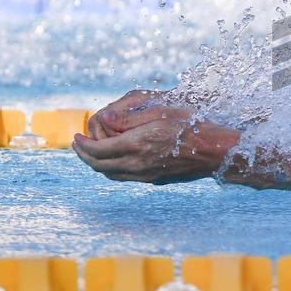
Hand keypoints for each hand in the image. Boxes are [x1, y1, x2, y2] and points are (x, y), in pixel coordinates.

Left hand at [73, 93, 239, 183]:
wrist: (215, 151)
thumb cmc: (192, 125)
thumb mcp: (161, 111)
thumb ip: (129, 117)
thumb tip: (103, 118)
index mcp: (136, 145)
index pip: (97, 150)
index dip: (82, 145)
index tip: (75, 136)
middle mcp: (137, 164)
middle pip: (99, 166)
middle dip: (84, 156)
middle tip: (78, 145)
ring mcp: (146, 175)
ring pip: (110, 174)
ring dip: (97, 164)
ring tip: (92, 152)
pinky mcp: (154, 179)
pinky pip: (124, 177)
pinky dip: (112, 168)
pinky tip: (116, 159)